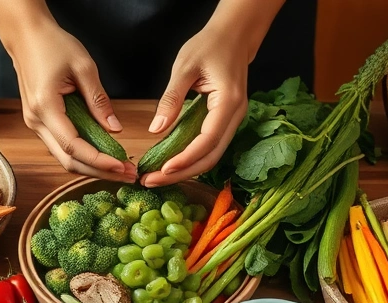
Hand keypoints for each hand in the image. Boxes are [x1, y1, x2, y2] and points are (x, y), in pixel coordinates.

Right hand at [10, 23, 136, 181]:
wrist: (25, 34)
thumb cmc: (53, 44)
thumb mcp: (84, 67)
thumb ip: (99, 101)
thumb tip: (115, 129)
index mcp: (45, 107)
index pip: (74, 146)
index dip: (99, 160)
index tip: (122, 166)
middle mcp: (35, 120)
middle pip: (68, 161)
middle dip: (99, 171)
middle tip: (128, 174)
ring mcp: (35, 123)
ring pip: (64, 157)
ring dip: (92, 166)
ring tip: (120, 167)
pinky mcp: (39, 121)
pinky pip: (62, 146)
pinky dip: (83, 155)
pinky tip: (103, 155)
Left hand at [138, 24, 248, 187]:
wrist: (234, 35)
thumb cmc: (209, 45)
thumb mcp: (184, 67)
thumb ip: (171, 99)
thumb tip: (156, 130)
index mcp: (228, 102)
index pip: (207, 140)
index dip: (185, 158)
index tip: (163, 169)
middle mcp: (236, 116)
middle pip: (211, 156)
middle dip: (182, 173)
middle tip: (152, 182)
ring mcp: (233, 120)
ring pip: (212, 156)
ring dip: (186, 169)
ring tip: (157, 177)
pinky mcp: (226, 121)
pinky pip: (210, 147)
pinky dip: (192, 158)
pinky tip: (171, 163)